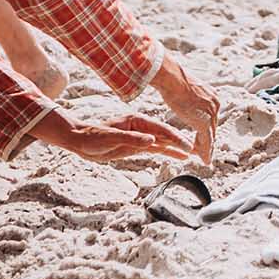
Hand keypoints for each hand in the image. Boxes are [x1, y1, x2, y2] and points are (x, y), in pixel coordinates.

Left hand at [30, 109, 194, 161]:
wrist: (79, 141)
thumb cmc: (92, 137)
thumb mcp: (110, 138)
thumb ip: (132, 139)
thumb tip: (152, 142)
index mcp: (138, 121)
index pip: (162, 130)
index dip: (176, 138)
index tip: (188, 146)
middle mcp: (143, 128)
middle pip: (167, 135)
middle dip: (183, 142)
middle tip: (200, 149)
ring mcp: (141, 137)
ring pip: (164, 143)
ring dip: (178, 148)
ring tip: (194, 154)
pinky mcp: (137, 146)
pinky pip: (157, 150)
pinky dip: (168, 153)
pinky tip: (179, 157)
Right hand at [149, 54, 219, 162]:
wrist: (172, 78)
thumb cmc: (172, 80)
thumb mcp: (185, 89)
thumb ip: (189, 97)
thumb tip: (184, 97)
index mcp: (211, 97)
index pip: (210, 118)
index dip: (207, 129)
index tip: (205, 139)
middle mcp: (214, 105)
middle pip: (212, 127)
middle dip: (210, 141)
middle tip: (207, 153)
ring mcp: (210, 113)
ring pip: (211, 136)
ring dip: (208, 149)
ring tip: (206, 160)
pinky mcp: (203, 121)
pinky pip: (206, 140)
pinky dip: (205, 151)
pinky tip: (204, 159)